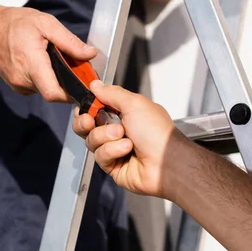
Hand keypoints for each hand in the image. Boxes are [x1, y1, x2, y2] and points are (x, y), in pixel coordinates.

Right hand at [0, 7, 96, 101]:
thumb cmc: (14, 23)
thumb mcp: (46, 24)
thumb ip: (69, 41)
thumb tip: (90, 54)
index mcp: (31, 64)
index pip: (54, 94)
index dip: (71, 93)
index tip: (81, 83)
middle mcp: (22, 80)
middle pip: (53, 92)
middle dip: (65, 82)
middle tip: (71, 64)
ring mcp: (17, 85)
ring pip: (45, 89)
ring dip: (54, 78)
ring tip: (52, 58)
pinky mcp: (15, 86)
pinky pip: (36, 87)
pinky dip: (43, 78)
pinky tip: (41, 62)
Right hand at [73, 81, 193, 198]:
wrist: (166, 162)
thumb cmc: (158, 133)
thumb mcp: (134, 103)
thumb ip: (111, 93)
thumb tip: (96, 85)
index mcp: (125, 112)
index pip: (96, 106)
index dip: (87, 106)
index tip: (86, 105)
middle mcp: (119, 130)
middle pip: (87, 125)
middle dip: (85, 121)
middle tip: (90, 120)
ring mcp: (115, 148)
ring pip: (91, 140)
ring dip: (105, 136)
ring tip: (122, 135)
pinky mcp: (113, 166)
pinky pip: (99, 156)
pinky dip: (112, 150)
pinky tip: (126, 150)